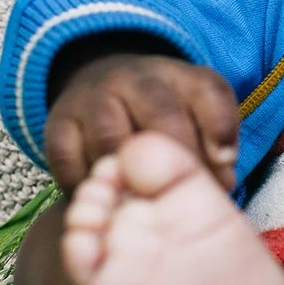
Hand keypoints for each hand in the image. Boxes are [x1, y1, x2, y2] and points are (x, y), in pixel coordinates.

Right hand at [43, 48, 239, 192]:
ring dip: (127, 179)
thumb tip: (220, 184)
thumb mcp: (196, 114)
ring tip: (141, 208)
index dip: (220, 130)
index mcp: (179, 76)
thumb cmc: (161, 114)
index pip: (208, 92)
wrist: (99, 83)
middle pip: (161, 115)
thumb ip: (216, 145)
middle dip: (177, 161)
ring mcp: (92, 98)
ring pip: (111, 140)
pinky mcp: (57, 122)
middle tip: (182, 200)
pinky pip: (68, 158)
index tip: (225, 167)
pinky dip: (86, 186)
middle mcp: (134, 79)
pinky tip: (104, 200)